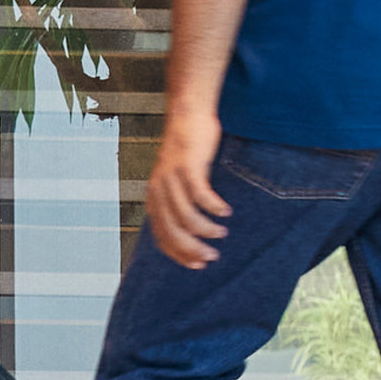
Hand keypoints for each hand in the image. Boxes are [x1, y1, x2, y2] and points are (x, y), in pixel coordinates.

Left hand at [144, 106, 230, 270]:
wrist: (188, 114)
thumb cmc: (188, 150)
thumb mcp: (178, 179)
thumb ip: (180, 200)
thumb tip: (192, 228)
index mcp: (154, 197)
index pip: (162, 236)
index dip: (179, 254)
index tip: (198, 265)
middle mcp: (159, 190)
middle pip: (173, 231)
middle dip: (192, 249)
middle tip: (212, 256)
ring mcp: (171, 178)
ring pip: (186, 217)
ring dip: (206, 230)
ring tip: (222, 232)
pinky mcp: (188, 167)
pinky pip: (200, 195)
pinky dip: (213, 207)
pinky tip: (225, 211)